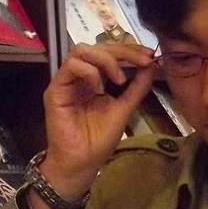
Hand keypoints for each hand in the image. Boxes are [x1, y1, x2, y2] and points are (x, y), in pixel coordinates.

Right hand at [41, 42, 156, 199]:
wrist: (82, 162)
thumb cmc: (99, 140)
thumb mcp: (124, 109)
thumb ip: (136, 87)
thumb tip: (152, 65)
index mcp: (95, 79)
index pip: (110, 53)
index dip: (130, 50)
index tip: (149, 56)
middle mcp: (80, 76)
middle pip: (98, 46)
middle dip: (123, 50)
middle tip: (142, 60)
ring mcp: (67, 81)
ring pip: (81, 50)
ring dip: (105, 59)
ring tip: (119, 79)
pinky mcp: (55, 89)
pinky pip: (70, 66)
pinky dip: (89, 71)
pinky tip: (99, 88)